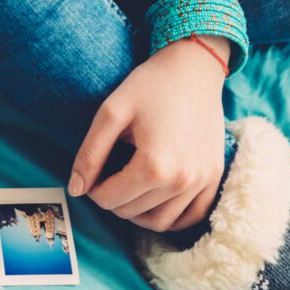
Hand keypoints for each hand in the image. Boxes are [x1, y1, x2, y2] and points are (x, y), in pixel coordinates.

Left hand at [67, 36, 229, 231]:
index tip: (94, 168)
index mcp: (153, 165)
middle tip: (108, 174)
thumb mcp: (111, 113)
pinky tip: (154, 200)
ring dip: (137, 212)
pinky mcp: (214, 177)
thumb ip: (90, 154)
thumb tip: (76, 190)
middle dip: (112, 198)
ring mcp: (202, 181)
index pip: (108, 199)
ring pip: (159, 222)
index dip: (92, 187)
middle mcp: (181, 180)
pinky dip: (169, 216)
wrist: (194, 68)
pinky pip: (191, 217)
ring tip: (128, 188)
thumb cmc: (149, 86)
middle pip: (131, 212)